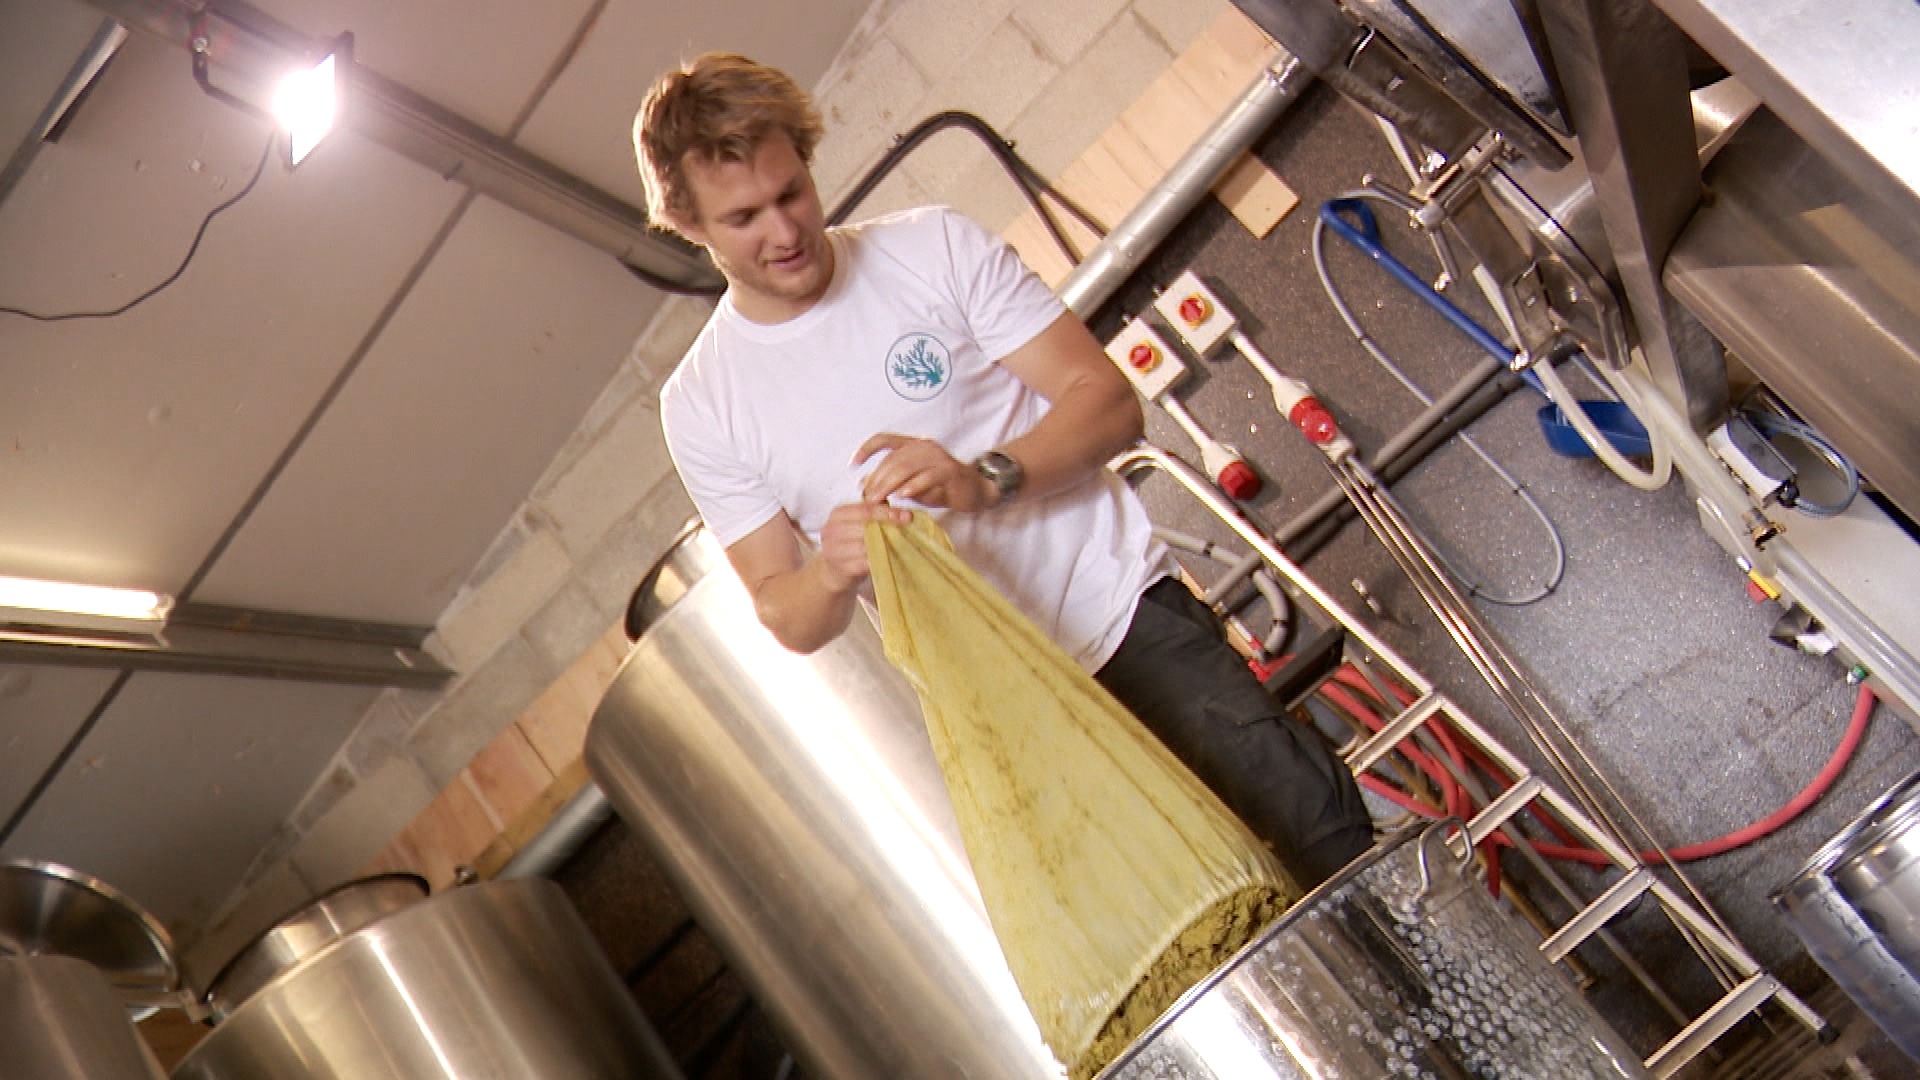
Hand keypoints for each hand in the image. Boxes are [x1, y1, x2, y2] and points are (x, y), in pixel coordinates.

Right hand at [815, 501, 909, 590]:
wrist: (831, 572)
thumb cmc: (849, 543)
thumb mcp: (856, 524)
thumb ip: (872, 512)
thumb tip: (896, 501)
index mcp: (838, 515)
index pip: (864, 509)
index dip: (886, 511)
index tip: (906, 514)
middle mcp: (832, 530)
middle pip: (865, 526)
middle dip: (889, 526)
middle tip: (909, 527)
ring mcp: (834, 550)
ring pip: (866, 546)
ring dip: (887, 545)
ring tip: (903, 543)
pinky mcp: (842, 568)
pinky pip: (865, 563)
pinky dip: (880, 561)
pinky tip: (892, 559)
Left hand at [856, 434, 997, 511]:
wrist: (975, 491)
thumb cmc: (941, 487)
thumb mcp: (912, 484)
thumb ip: (892, 481)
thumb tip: (864, 484)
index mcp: (913, 445)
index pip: (885, 439)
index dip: (867, 449)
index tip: (853, 464)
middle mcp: (924, 446)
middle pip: (893, 459)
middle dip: (877, 479)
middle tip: (867, 497)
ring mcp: (937, 457)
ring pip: (907, 467)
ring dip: (889, 484)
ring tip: (879, 499)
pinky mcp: (949, 470)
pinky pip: (928, 476)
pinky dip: (913, 486)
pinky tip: (902, 496)